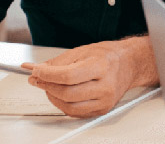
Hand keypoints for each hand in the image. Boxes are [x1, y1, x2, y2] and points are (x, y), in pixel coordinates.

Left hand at [24, 37, 157, 117]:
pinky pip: (75, 113)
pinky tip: (60, 94)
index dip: (47, 75)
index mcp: (102, 66)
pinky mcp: (102, 109)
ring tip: (49, 86)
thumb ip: (58, 62)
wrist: (129, 64)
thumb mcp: (83, 51)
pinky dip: (62, 104)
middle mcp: (106, 85)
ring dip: (52, 97)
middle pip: (67, 93)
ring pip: (68, 106)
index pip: (68, 76)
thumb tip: (35, 70)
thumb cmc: (107, 56)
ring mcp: (105, 100)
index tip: (36, 71)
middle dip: (47, 86)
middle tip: (38, 79)